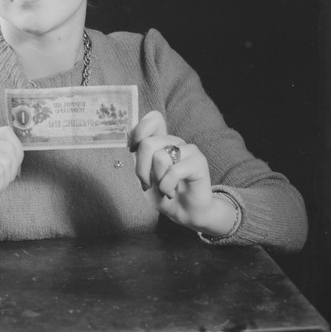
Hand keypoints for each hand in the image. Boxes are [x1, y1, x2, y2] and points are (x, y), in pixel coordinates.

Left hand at [130, 111, 226, 231]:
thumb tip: (132, 145)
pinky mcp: (198, 162)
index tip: (133, 151)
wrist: (183, 212)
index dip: (139, 132)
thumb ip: (139, 157)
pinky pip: (173, 171)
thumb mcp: (144, 175)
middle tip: (147, 184)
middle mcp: (175, 141)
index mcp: (162, 140)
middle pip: (147, 143)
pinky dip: (167, 186)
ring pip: (159, 157)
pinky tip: (171, 192)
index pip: (154, 119)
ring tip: (164, 188)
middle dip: (141, 169)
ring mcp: (189, 150)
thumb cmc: (163, 192)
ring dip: (157, 180)